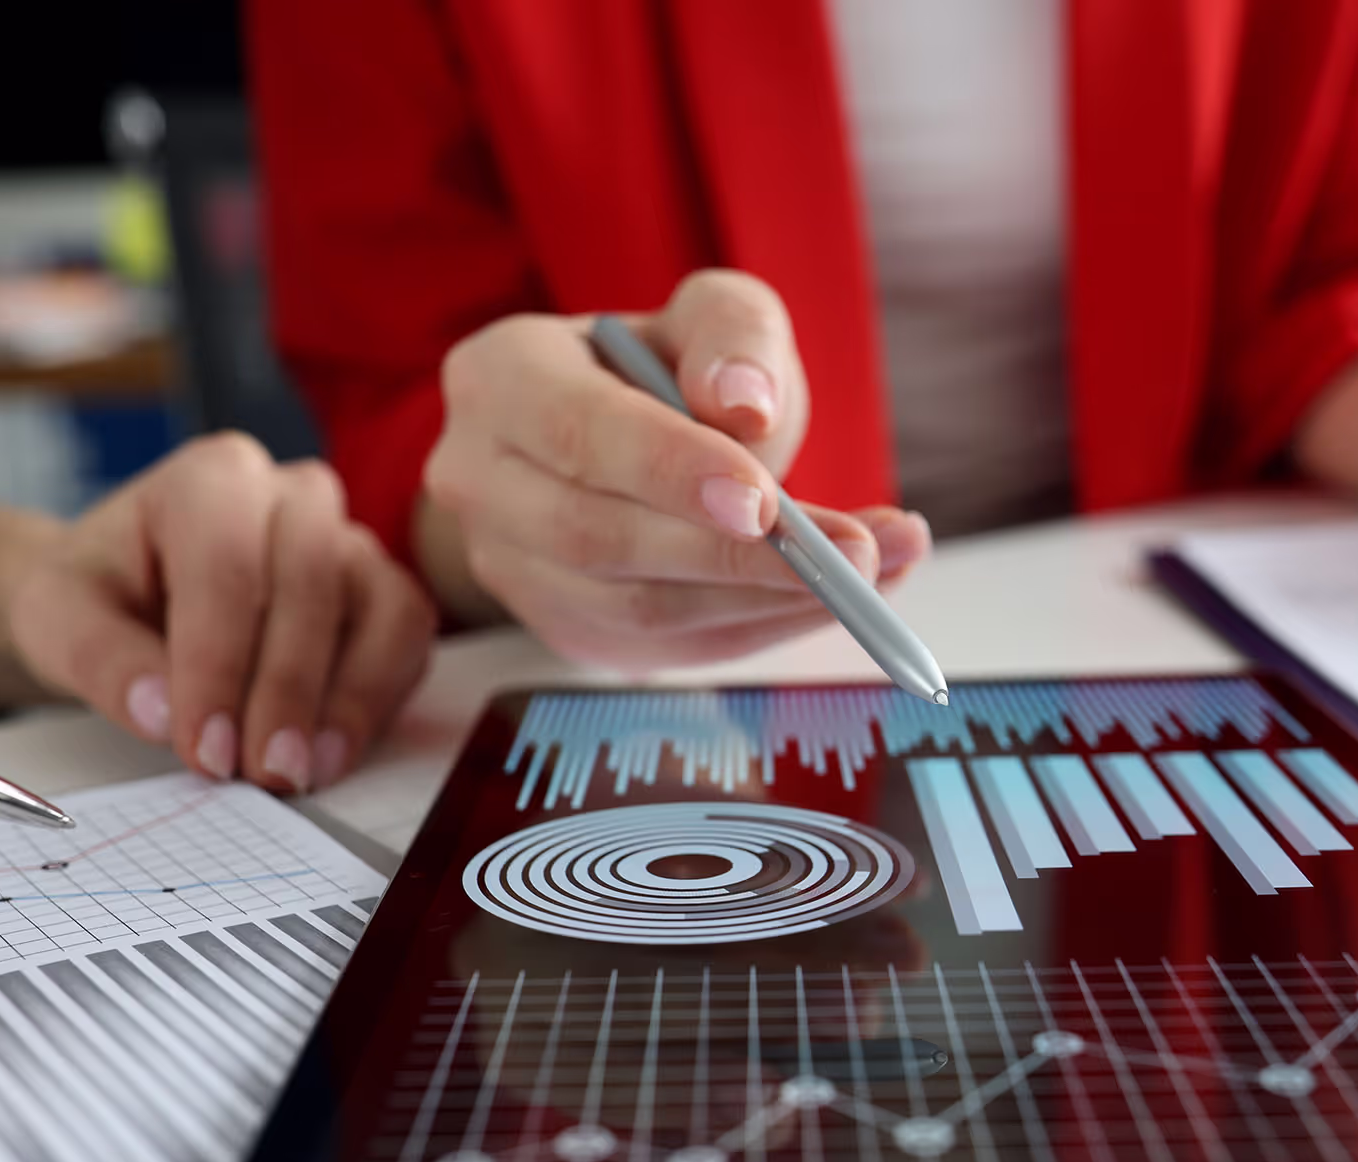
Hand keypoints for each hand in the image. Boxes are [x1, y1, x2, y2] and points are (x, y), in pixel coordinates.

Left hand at [8, 434, 435, 791]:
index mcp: (211, 479)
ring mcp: (350, 540)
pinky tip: (332, 752)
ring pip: (379, 606)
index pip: (227, 564)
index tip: (204, 748)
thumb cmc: (104, 593)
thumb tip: (161, 712)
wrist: (134, 594)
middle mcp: (294, 496)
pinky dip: (380, 700)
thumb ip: (97, 656)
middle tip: (262, 771)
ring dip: (348, 699)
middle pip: (312, 581)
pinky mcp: (384, 591)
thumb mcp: (56, 615)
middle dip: (287, 688)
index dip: (220, 664)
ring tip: (302, 770)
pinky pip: (408, 638)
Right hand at [422, 269, 931, 670]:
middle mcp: (479, 480)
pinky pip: (666, 650)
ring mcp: (512, 570)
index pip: (579, 432)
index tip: (768, 499)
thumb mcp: (710, 315)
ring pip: (636, 610)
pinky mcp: (564, 632)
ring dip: (765, 600)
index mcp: (498, 379)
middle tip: (857, 554)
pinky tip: (833, 599)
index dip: (671, 470)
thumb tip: (743, 406)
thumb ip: (732, 336)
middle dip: (737, 555)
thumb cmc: (666, 370)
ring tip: (878, 572)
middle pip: (601, 538)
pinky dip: (757, 629)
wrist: (617, 440)